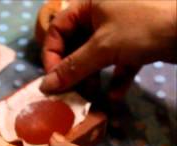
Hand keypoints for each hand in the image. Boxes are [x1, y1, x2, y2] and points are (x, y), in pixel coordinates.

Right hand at [40, 0, 175, 99]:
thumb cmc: (142, 28)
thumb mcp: (103, 47)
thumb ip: (73, 67)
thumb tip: (46, 86)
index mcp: (88, 6)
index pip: (57, 29)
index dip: (51, 54)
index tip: (53, 78)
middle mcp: (101, 15)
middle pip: (76, 45)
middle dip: (73, 70)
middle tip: (70, 91)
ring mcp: (119, 29)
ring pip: (96, 55)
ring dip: (92, 77)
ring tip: (91, 95)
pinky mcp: (135, 43)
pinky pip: (118, 61)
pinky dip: (116, 78)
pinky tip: (116, 94)